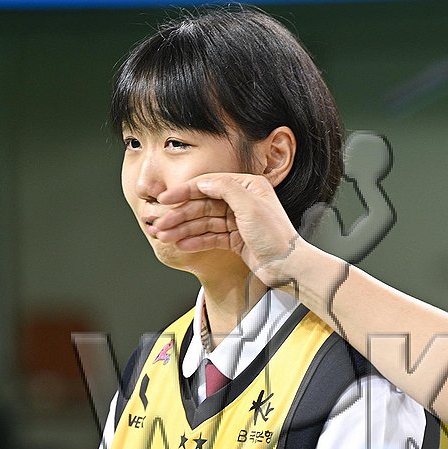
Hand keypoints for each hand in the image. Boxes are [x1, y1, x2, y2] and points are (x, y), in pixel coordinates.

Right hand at [155, 172, 304, 287]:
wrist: (288, 266)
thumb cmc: (276, 235)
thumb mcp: (250, 205)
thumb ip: (226, 188)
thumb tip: (203, 182)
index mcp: (248, 187)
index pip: (209, 184)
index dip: (185, 191)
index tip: (166, 198)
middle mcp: (242, 201)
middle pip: (203, 205)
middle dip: (180, 215)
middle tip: (160, 224)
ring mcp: (238, 221)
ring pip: (204, 222)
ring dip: (183, 229)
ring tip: (165, 236)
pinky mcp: (236, 239)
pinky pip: (210, 237)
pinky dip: (195, 241)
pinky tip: (180, 244)